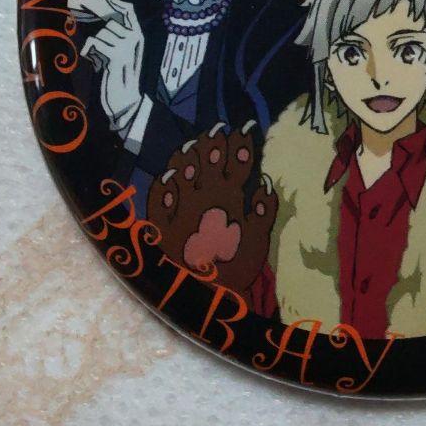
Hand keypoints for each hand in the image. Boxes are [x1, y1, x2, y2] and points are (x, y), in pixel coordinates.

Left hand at [80, 0, 143, 131]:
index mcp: (138, 37)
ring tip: (100, 60)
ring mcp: (128, 46)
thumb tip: (101, 21)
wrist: (125, 102)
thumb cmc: (118, 77)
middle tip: (100, 52)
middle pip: (110, 22)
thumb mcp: (116, 54)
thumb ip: (113, 38)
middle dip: (101, 35)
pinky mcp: (118, 55)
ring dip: (95, 46)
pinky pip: (97, 42)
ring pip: (102, 33)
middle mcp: (136, 39)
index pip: (129, 12)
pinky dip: (92, 51)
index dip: (117, 2)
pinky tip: (95, 61)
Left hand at [147, 122, 276, 296]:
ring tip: (194, 142)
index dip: (242, 145)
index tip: (245, 129)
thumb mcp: (258, 241)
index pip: (238, 164)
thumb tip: (265, 183)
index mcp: (230, 200)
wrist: (202, 296)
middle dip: (216, 144)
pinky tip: (166, 175)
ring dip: (191, 156)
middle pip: (210, 163)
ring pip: (184, 173)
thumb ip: (263, 210)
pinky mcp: (161, 224)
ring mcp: (180, 208)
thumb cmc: (236, 270)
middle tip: (219, 129)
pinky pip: (159, 198)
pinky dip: (163, 185)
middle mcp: (204, 198)